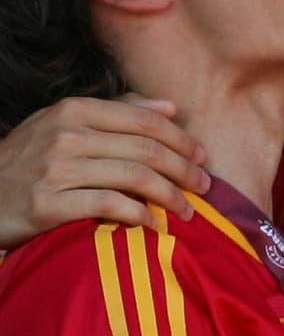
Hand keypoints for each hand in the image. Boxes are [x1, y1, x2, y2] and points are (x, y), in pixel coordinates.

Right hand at [0, 94, 207, 242]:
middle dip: (183, 168)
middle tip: (204, 187)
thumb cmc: (28, 160)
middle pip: (144, 149)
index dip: (179, 139)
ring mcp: (56, 169)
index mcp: (75, 109)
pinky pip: (108, 207)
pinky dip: (139, 216)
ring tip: (187, 211)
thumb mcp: (63, 124)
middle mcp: (68, 134)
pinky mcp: (47, 205)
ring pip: (133, 176)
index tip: (201, 156)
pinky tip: (153, 226)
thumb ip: (117, 112)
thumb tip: (170, 109)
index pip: (143, 120)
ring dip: (169, 195)